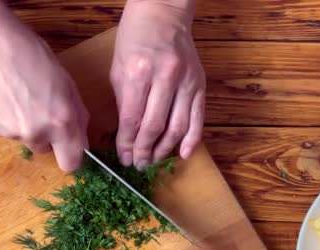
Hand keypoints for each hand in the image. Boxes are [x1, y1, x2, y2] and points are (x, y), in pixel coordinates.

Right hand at [0, 25, 88, 171]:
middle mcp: (37, 133)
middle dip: (48, 139)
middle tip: (41, 112)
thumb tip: (80, 135)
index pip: (71, 163)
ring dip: (27, 127)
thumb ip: (76, 114)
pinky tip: (5, 97)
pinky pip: (7, 132)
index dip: (71, 155)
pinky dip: (8, 120)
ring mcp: (12, 133)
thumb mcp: (67, 83)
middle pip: (47, 152)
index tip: (69, 145)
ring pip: (26, 139)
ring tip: (20, 98)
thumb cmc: (32, 56)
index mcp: (62, 122)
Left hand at [111, 0, 204, 168]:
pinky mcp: (200, 84)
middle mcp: (165, 77)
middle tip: (138, 165)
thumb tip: (126, 135)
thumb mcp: (119, 67)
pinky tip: (182, 154)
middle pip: (154, 127)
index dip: (127, 144)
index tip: (124, 158)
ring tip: (154, 161)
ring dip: (165, 149)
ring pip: (177, 127)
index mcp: (138, 72)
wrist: (164, 13)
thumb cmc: (135, 37)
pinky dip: (191, 139)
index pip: (132, 119)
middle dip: (144, 151)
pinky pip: (198, 118)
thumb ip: (124, 101)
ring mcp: (186, 81)